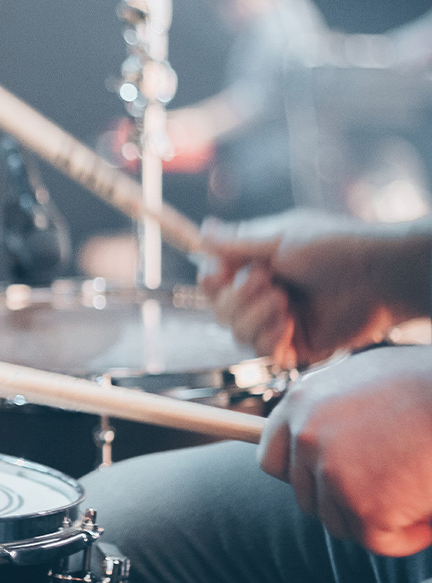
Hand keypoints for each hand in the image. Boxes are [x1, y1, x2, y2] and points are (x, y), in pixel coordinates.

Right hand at [199, 210, 431, 367]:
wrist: (379, 276)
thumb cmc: (336, 247)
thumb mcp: (281, 237)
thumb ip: (238, 241)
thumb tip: (203, 230)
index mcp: (256, 266)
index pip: (213, 280)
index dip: (211, 280)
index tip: (221, 273)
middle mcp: (263, 295)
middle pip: (220, 310)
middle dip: (237, 299)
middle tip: (267, 281)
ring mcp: (278, 321)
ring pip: (237, 333)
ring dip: (255, 317)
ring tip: (284, 302)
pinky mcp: (296, 345)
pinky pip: (264, 352)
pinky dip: (270, 338)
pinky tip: (289, 323)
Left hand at [259, 345, 431, 556]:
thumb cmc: (424, 383)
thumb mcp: (362, 378)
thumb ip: (331, 408)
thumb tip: (322, 435)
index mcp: (300, 401)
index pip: (272, 458)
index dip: (298, 475)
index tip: (325, 482)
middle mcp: (305, 435)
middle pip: (306, 496)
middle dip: (343, 501)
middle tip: (386, 488)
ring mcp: (330, 471)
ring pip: (338, 521)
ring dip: (374, 519)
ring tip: (413, 491)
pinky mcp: (363, 505)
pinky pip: (376, 541)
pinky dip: (405, 536)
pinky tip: (426, 511)